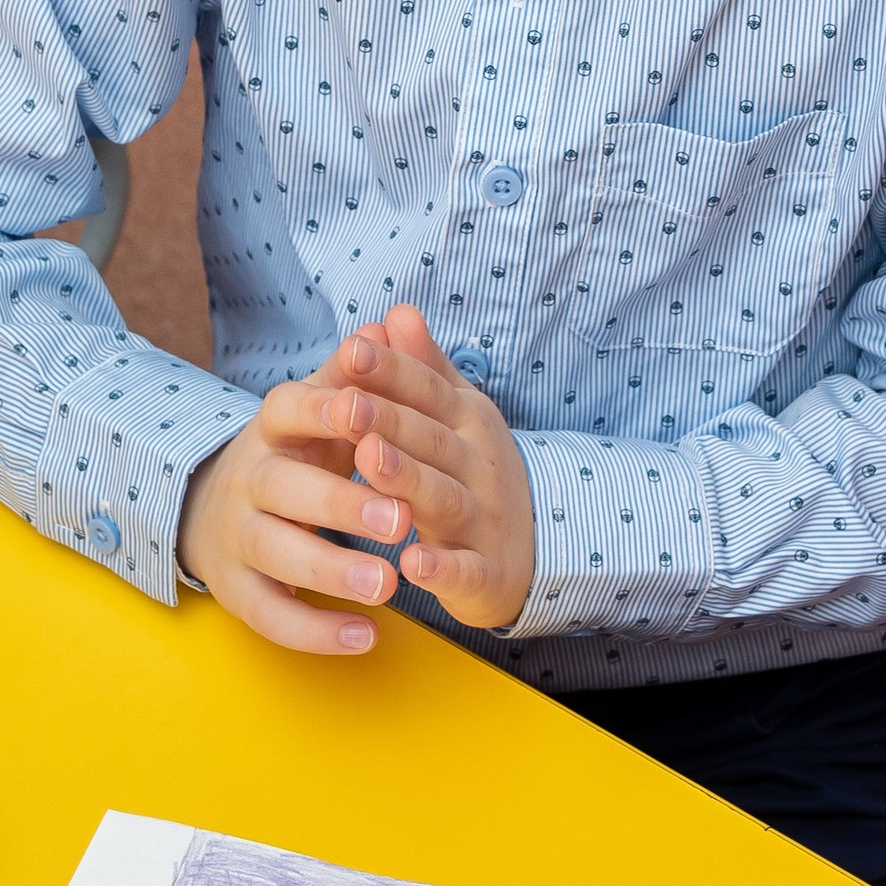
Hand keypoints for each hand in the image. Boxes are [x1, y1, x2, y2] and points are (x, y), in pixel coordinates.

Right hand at [176, 367, 409, 658]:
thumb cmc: (298, 452)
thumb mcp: (321, 411)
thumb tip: (390, 320)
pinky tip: (366, 637)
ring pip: (278, 553)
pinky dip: (316, 631)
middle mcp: (250, 479)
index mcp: (274, 428)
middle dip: (342, 505)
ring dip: (332, 572)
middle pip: (286, 489)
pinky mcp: (238, 589)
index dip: (324, 412)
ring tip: (389, 586)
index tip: (367, 415)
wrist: (218, 509)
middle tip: (401, 519)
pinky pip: (272, 614)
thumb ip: (357, 374)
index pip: (289, 409)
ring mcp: (238, 537)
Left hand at [320, 304, 536, 633]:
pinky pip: (465, 570)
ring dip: (407, 480)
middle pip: (429, 439)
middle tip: (344, 403)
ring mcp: (485, 520)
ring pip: (443, 497)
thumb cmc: (476, 471)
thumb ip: (425, 368)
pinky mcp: (487, 574)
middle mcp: (479, 465)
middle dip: (387, 420)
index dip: (391, 369)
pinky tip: (413, 562)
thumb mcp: (458, 414)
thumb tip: (397, 311)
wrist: (540, 546)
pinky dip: (442, 569)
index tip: (351, 348)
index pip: (426, 390)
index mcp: (467, 421)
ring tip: (368, 463)